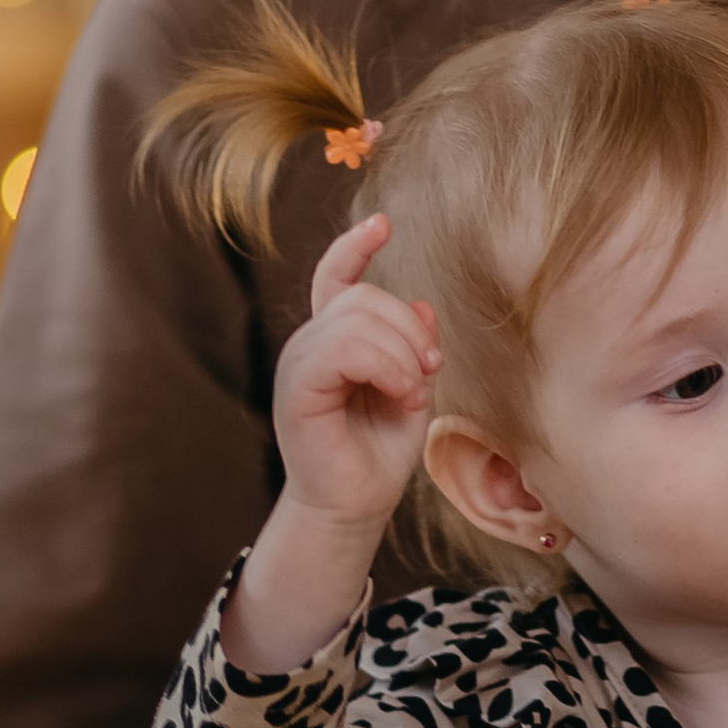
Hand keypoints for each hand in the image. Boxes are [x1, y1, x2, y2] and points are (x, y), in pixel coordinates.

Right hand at [221, 215, 440, 672]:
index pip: (335, 278)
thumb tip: (423, 304)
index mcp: (333, 339)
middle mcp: (309, 343)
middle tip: (430, 372)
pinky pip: (344, 349)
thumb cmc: (379, 451)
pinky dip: (386, 367)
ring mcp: (298, 363)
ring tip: (413, 392)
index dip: (354, 247)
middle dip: (410, 331)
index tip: (383, 223)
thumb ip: (415, 346)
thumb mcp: (411, 388)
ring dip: (402, 354)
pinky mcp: (298, 388)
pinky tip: (400, 395)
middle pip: (363, 297)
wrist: (354, 504)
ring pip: (357, 319)